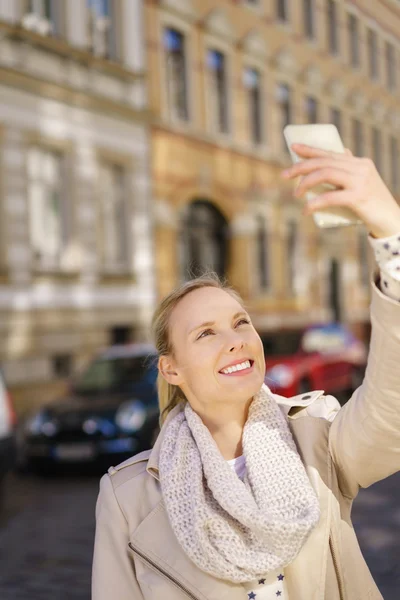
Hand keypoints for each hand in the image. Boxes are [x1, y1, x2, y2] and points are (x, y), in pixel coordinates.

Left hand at [281, 143, 399, 238]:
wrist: (392, 221)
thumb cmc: (373, 205)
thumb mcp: (363, 183)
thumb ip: (352, 169)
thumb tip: (342, 151)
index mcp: (359, 163)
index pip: (330, 153)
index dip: (310, 149)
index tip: (293, 147)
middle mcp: (360, 168)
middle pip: (325, 162)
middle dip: (301, 167)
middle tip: (285, 175)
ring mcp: (361, 182)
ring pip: (326, 173)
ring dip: (306, 182)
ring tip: (296, 194)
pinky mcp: (359, 197)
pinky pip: (332, 196)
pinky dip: (316, 203)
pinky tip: (306, 209)